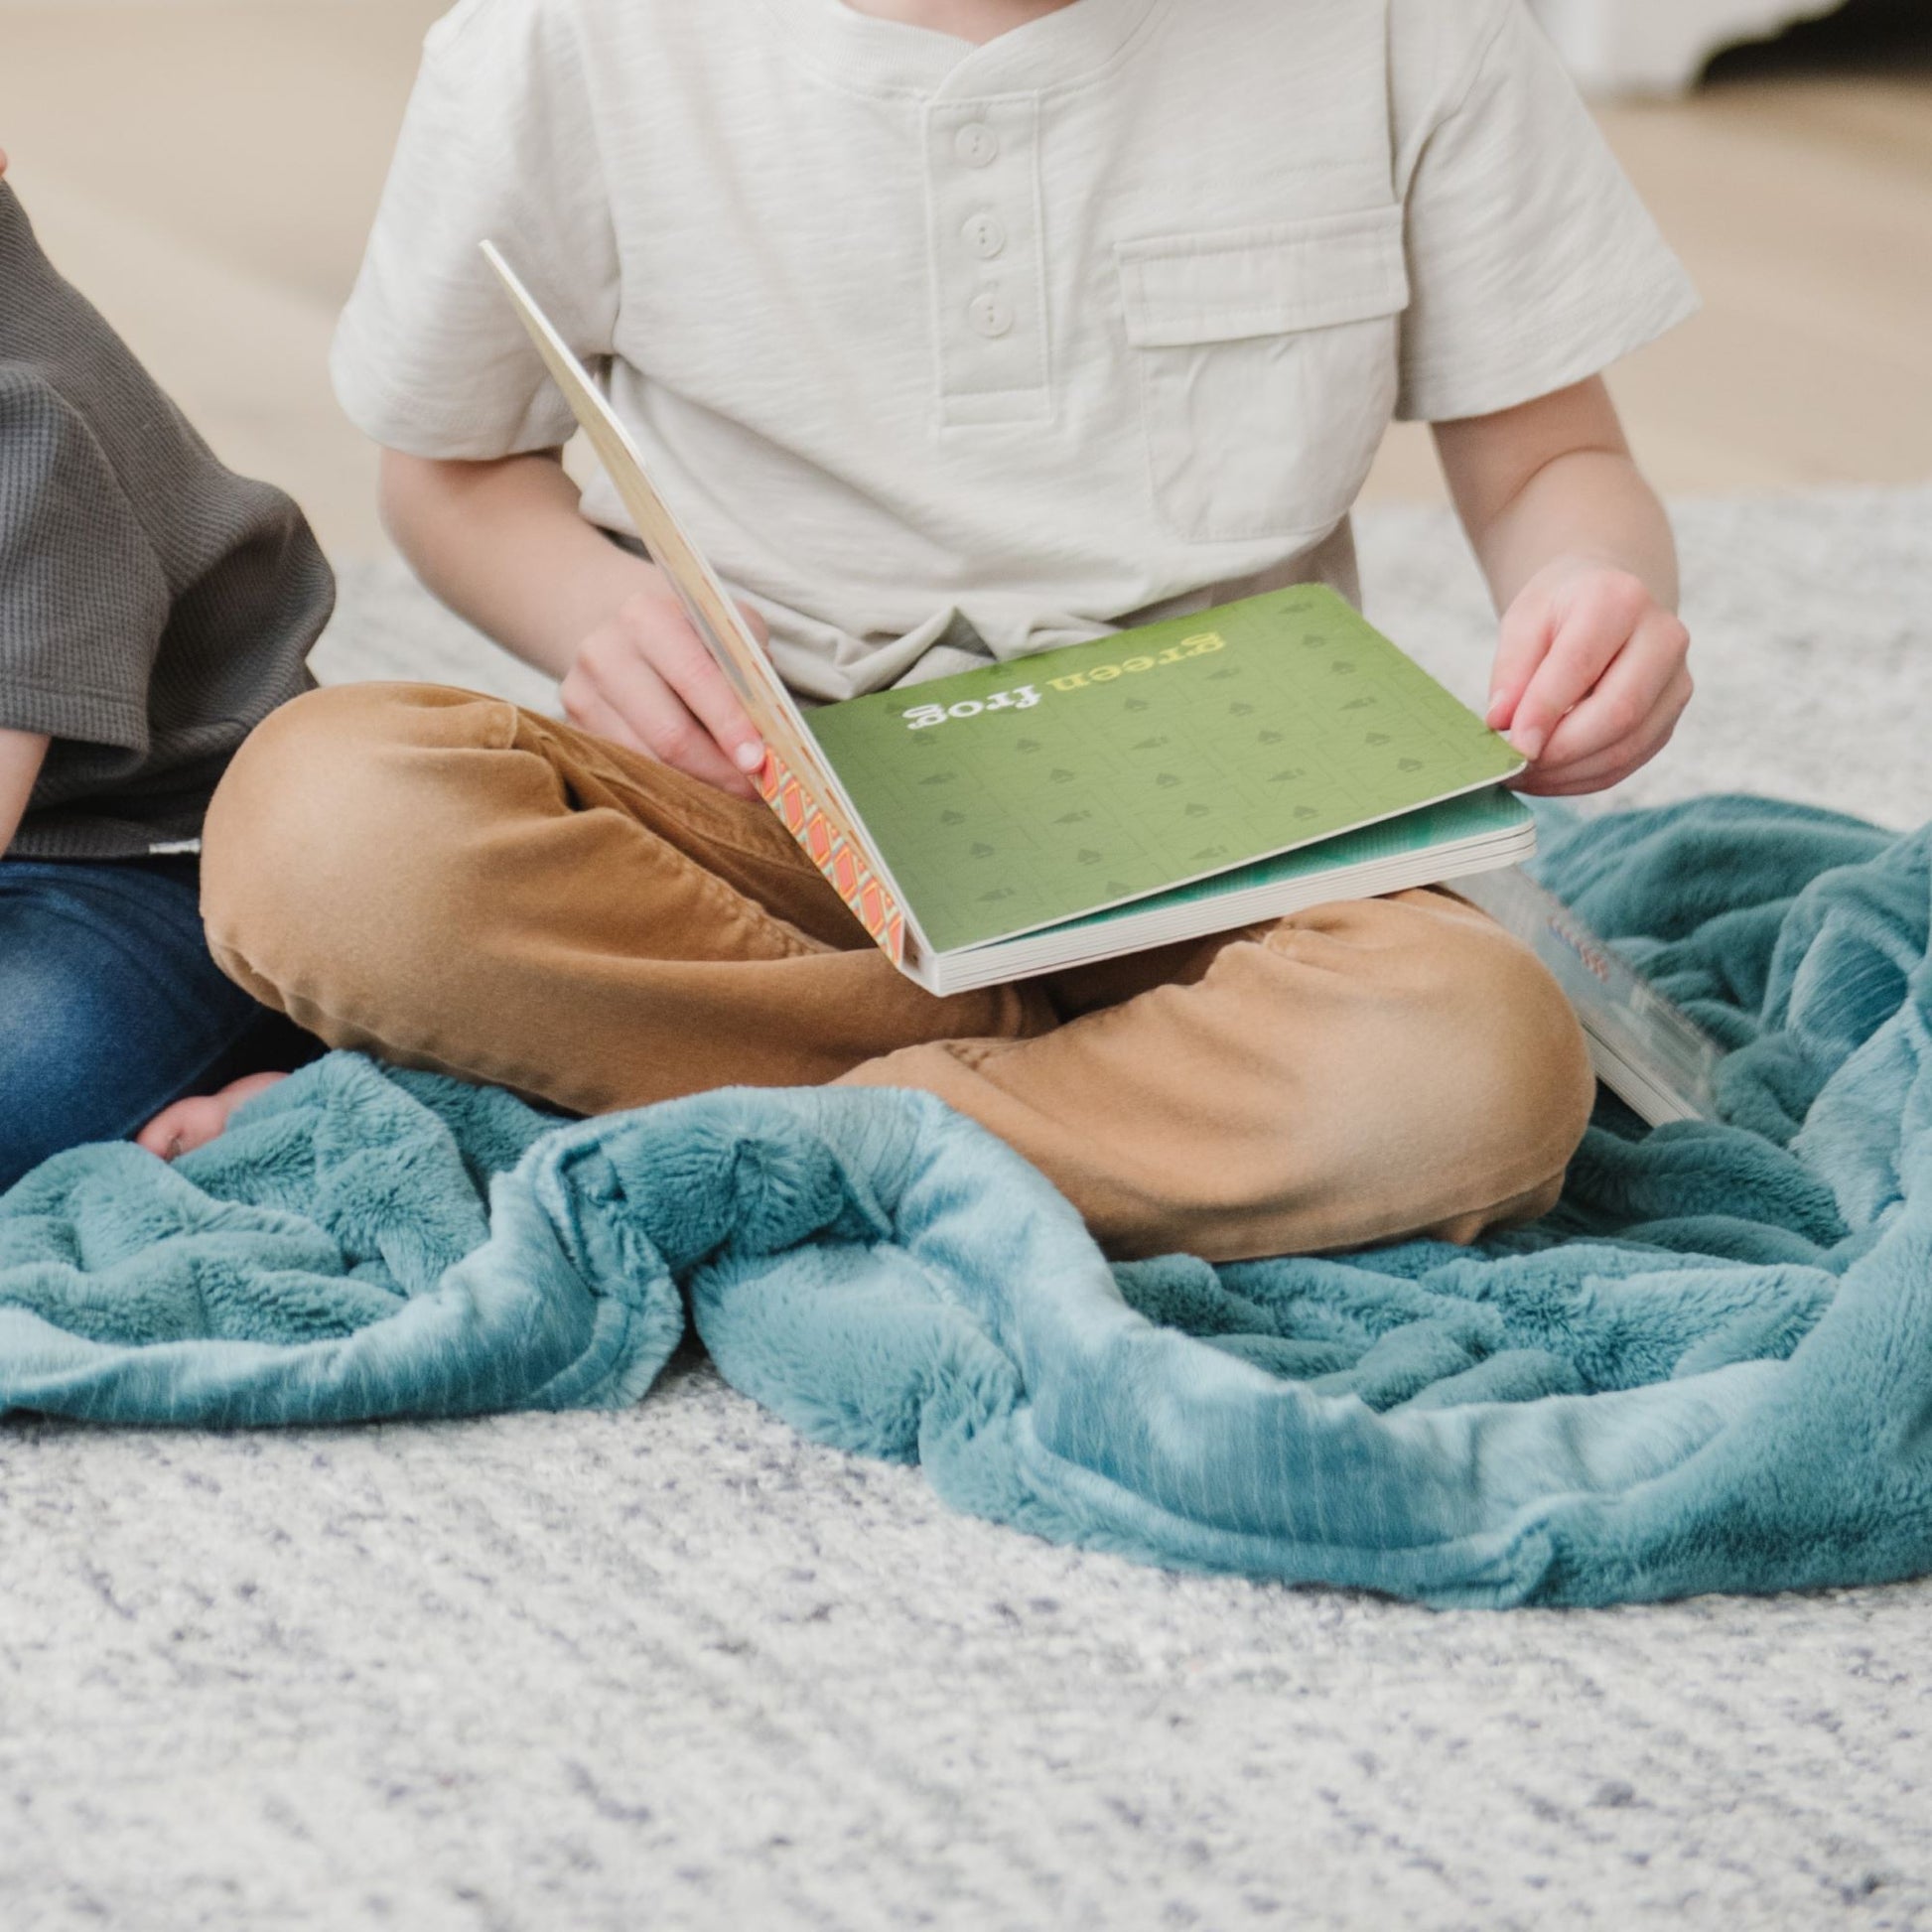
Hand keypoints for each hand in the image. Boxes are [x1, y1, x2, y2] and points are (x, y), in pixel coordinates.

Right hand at [561, 574, 768, 798]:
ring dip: (698, 785)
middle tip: (756, 792)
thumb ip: (750, 669)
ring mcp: (581, 693)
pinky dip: (669, 786)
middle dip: (719, 769)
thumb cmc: (692, 633)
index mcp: (646, 616)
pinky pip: (629, 770)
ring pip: (647, 761)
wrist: (621, 630)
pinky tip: (697, 786)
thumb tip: (774, 733)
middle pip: (669, 733)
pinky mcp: (574, 727)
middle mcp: (604, 651)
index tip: (759, 761)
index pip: (694, 676)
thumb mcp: (727, 629)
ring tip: (734, 792)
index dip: (730, 723)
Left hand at [1485, 557, 1691, 796]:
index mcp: (1621, 601)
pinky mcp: (1669, 717)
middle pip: (1619, 713)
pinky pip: (1628, 762)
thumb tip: (1501, 722)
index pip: (1581, 664)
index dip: (1544, 711)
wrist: (1605, 606)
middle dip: (1560, 751)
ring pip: (1627, 746)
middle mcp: (1663, 639)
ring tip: (1523, 775)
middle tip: (1514, 767)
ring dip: (1568, 773)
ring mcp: (1675, 682)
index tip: (1512, 745)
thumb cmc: (1559, 613)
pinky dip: (1582, 778)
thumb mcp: (1523, 623)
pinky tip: (1547, 777)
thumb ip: (1511, 669)